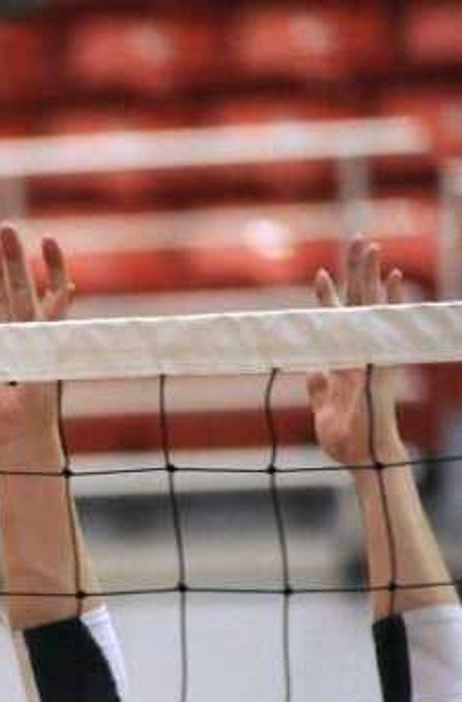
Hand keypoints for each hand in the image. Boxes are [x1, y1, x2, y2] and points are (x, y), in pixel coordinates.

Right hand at [0, 224, 74, 464]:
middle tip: (7, 228)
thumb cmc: (35, 409)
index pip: (54, 289)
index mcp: (47, 331)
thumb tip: (64, 295)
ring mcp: (5, 339)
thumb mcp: (44, 369)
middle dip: (15, 256)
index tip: (47, 240)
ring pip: (0, 296)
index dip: (52, 264)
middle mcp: (27, 330)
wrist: (16, 434)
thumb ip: (49, 333)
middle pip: (21, 284)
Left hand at [308, 238, 408, 470]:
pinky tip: (394, 278)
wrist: (363, 456)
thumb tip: (312, 372)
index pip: (333, 321)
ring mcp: (372, 353)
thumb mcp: (324, 411)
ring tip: (371, 246)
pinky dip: (390, 301)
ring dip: (371, 276)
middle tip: (356, 239)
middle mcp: (359, 351)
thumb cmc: (345, 439)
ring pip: (371, 306)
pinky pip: (386, 325)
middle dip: (354, 271)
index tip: (318, 274)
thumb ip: (319, 390)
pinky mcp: (381, 359)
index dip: (327, 298)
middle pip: (356, 302)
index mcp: (343, 361)